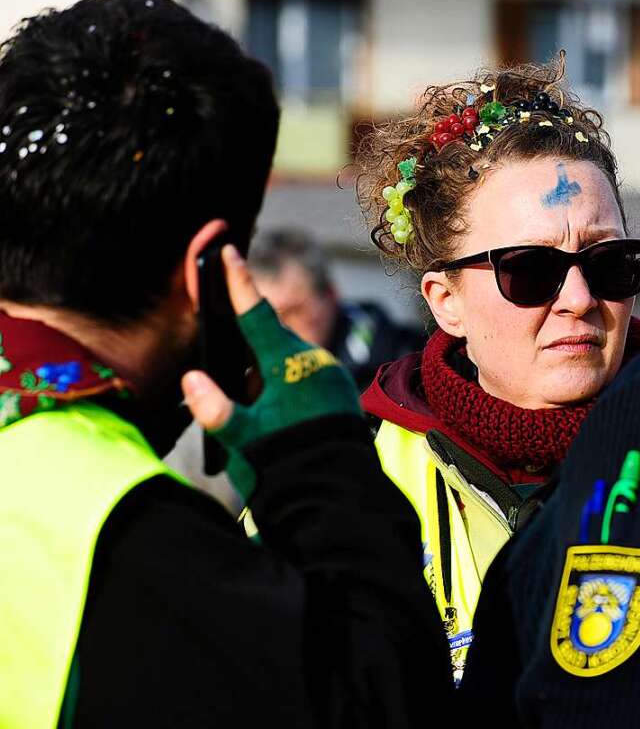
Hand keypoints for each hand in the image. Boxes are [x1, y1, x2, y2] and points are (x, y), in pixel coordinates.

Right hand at [182, 244, 361, 500]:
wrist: (337, 491)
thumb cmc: (286, 464)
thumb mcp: (243, 439)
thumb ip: (215, 409)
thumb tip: (193, 379)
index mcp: (287, 362)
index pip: (255, 313)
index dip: (238, 282)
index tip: (229, 252)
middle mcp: (314, 361)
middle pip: (271, 342)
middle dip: (250, 350)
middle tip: (236, 375)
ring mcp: (332, 376)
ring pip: (291, 363)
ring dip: (270, 375)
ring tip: (258, 410)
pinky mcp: (342, 394)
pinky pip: (309, 380)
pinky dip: (291, 389)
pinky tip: (281, 414)